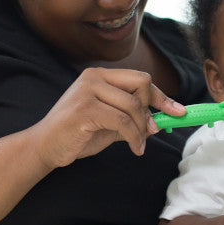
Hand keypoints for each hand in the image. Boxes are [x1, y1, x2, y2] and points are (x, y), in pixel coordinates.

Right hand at [34, 67, 184, 167]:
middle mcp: (94, 77)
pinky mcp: (85, 108)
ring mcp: (88, 90)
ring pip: (133, 105)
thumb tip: (159, 122)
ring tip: (139, 144)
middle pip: (141, 84)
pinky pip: (123, 121)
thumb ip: (131, 120)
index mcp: (100, 76)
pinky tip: (135, 148)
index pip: (140, 79)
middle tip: (151, 130)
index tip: (178, 111)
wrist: (45, 146)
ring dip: (142, 129)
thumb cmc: (77, 135)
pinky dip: (134, 137)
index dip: (161, 96)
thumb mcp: (110, 124)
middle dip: (151, 109)